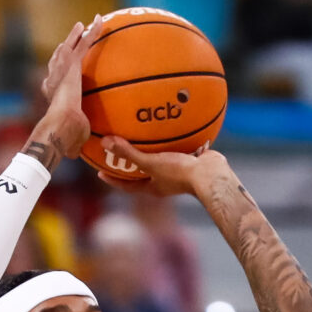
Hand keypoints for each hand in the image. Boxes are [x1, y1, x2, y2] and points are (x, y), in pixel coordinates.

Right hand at [32, 21, 90, 161]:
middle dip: (63, 49)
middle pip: (57, 60)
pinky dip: (91, 33)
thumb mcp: (76, 136)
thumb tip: (83, 154)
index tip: (59, 70)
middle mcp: (54, 80)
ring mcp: (61, 72)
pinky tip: (98, 22)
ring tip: (82, 25)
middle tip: (68, 41)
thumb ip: (80, 138)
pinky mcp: (71, 66)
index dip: (54, 74)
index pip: (53, 81)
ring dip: (76, 36)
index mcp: (54, 96)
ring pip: (69, 48)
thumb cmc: (66, 138)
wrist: (61, 127)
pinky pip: (83, 46)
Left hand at [97, 142, 221, 199]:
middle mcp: (163, 181)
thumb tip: (104, 142)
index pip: (127, 185)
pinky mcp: (189, 160)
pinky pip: (176, 148)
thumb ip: (128, 153)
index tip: (100, 172)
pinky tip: (168, 124)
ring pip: (159, 159)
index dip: (113, 180)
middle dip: (130, 164)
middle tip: (117, 151)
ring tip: (142, 135)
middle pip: (142, 173)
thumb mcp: (150, 163)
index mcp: (152, 187)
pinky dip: (171, 138)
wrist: (211, 174)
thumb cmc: (179, 173)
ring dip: (151, 149)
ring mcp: (177, 171)